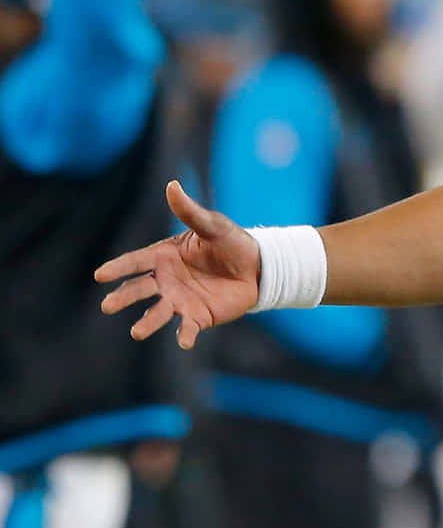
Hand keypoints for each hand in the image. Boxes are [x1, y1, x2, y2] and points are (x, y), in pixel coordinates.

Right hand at [96, 180, 259, 348]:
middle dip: (123, 297)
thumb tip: (172, 185)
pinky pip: (188, 328)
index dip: (118, 268)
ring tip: (136, 333)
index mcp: (163, 256)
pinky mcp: (198, 316)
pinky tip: (184, 342)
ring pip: (158, 312)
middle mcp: (165, 280)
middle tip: (107, 306)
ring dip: (147, 323)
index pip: (135, 262)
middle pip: (139, 289)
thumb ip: (190, 212)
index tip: (100, 275)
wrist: (257, 267)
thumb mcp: (212, 225)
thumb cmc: (231, 242)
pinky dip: (185, 336)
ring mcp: (180, 300)